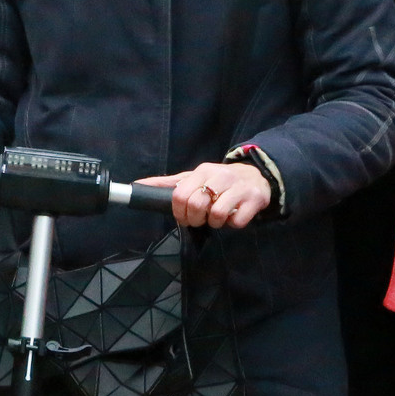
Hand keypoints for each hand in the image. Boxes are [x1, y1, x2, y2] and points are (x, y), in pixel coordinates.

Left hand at [139, 162, 272, 229]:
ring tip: (217, 218)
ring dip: (214, 223)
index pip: (180, 194)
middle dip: (194, 219)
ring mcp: (238, 188)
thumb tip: (139, 185)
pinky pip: (237, 221)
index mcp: (202, 171)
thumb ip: (169, 183)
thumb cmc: (219, 180)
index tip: (183, 217)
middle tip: (199, 220)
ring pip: (217, 214)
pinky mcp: (254, 200)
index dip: (178, 212)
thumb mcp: (194, 178)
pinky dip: (233, 224)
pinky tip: (233, 217)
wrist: (256, 177)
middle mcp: (220, 176)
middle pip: (196, 205)